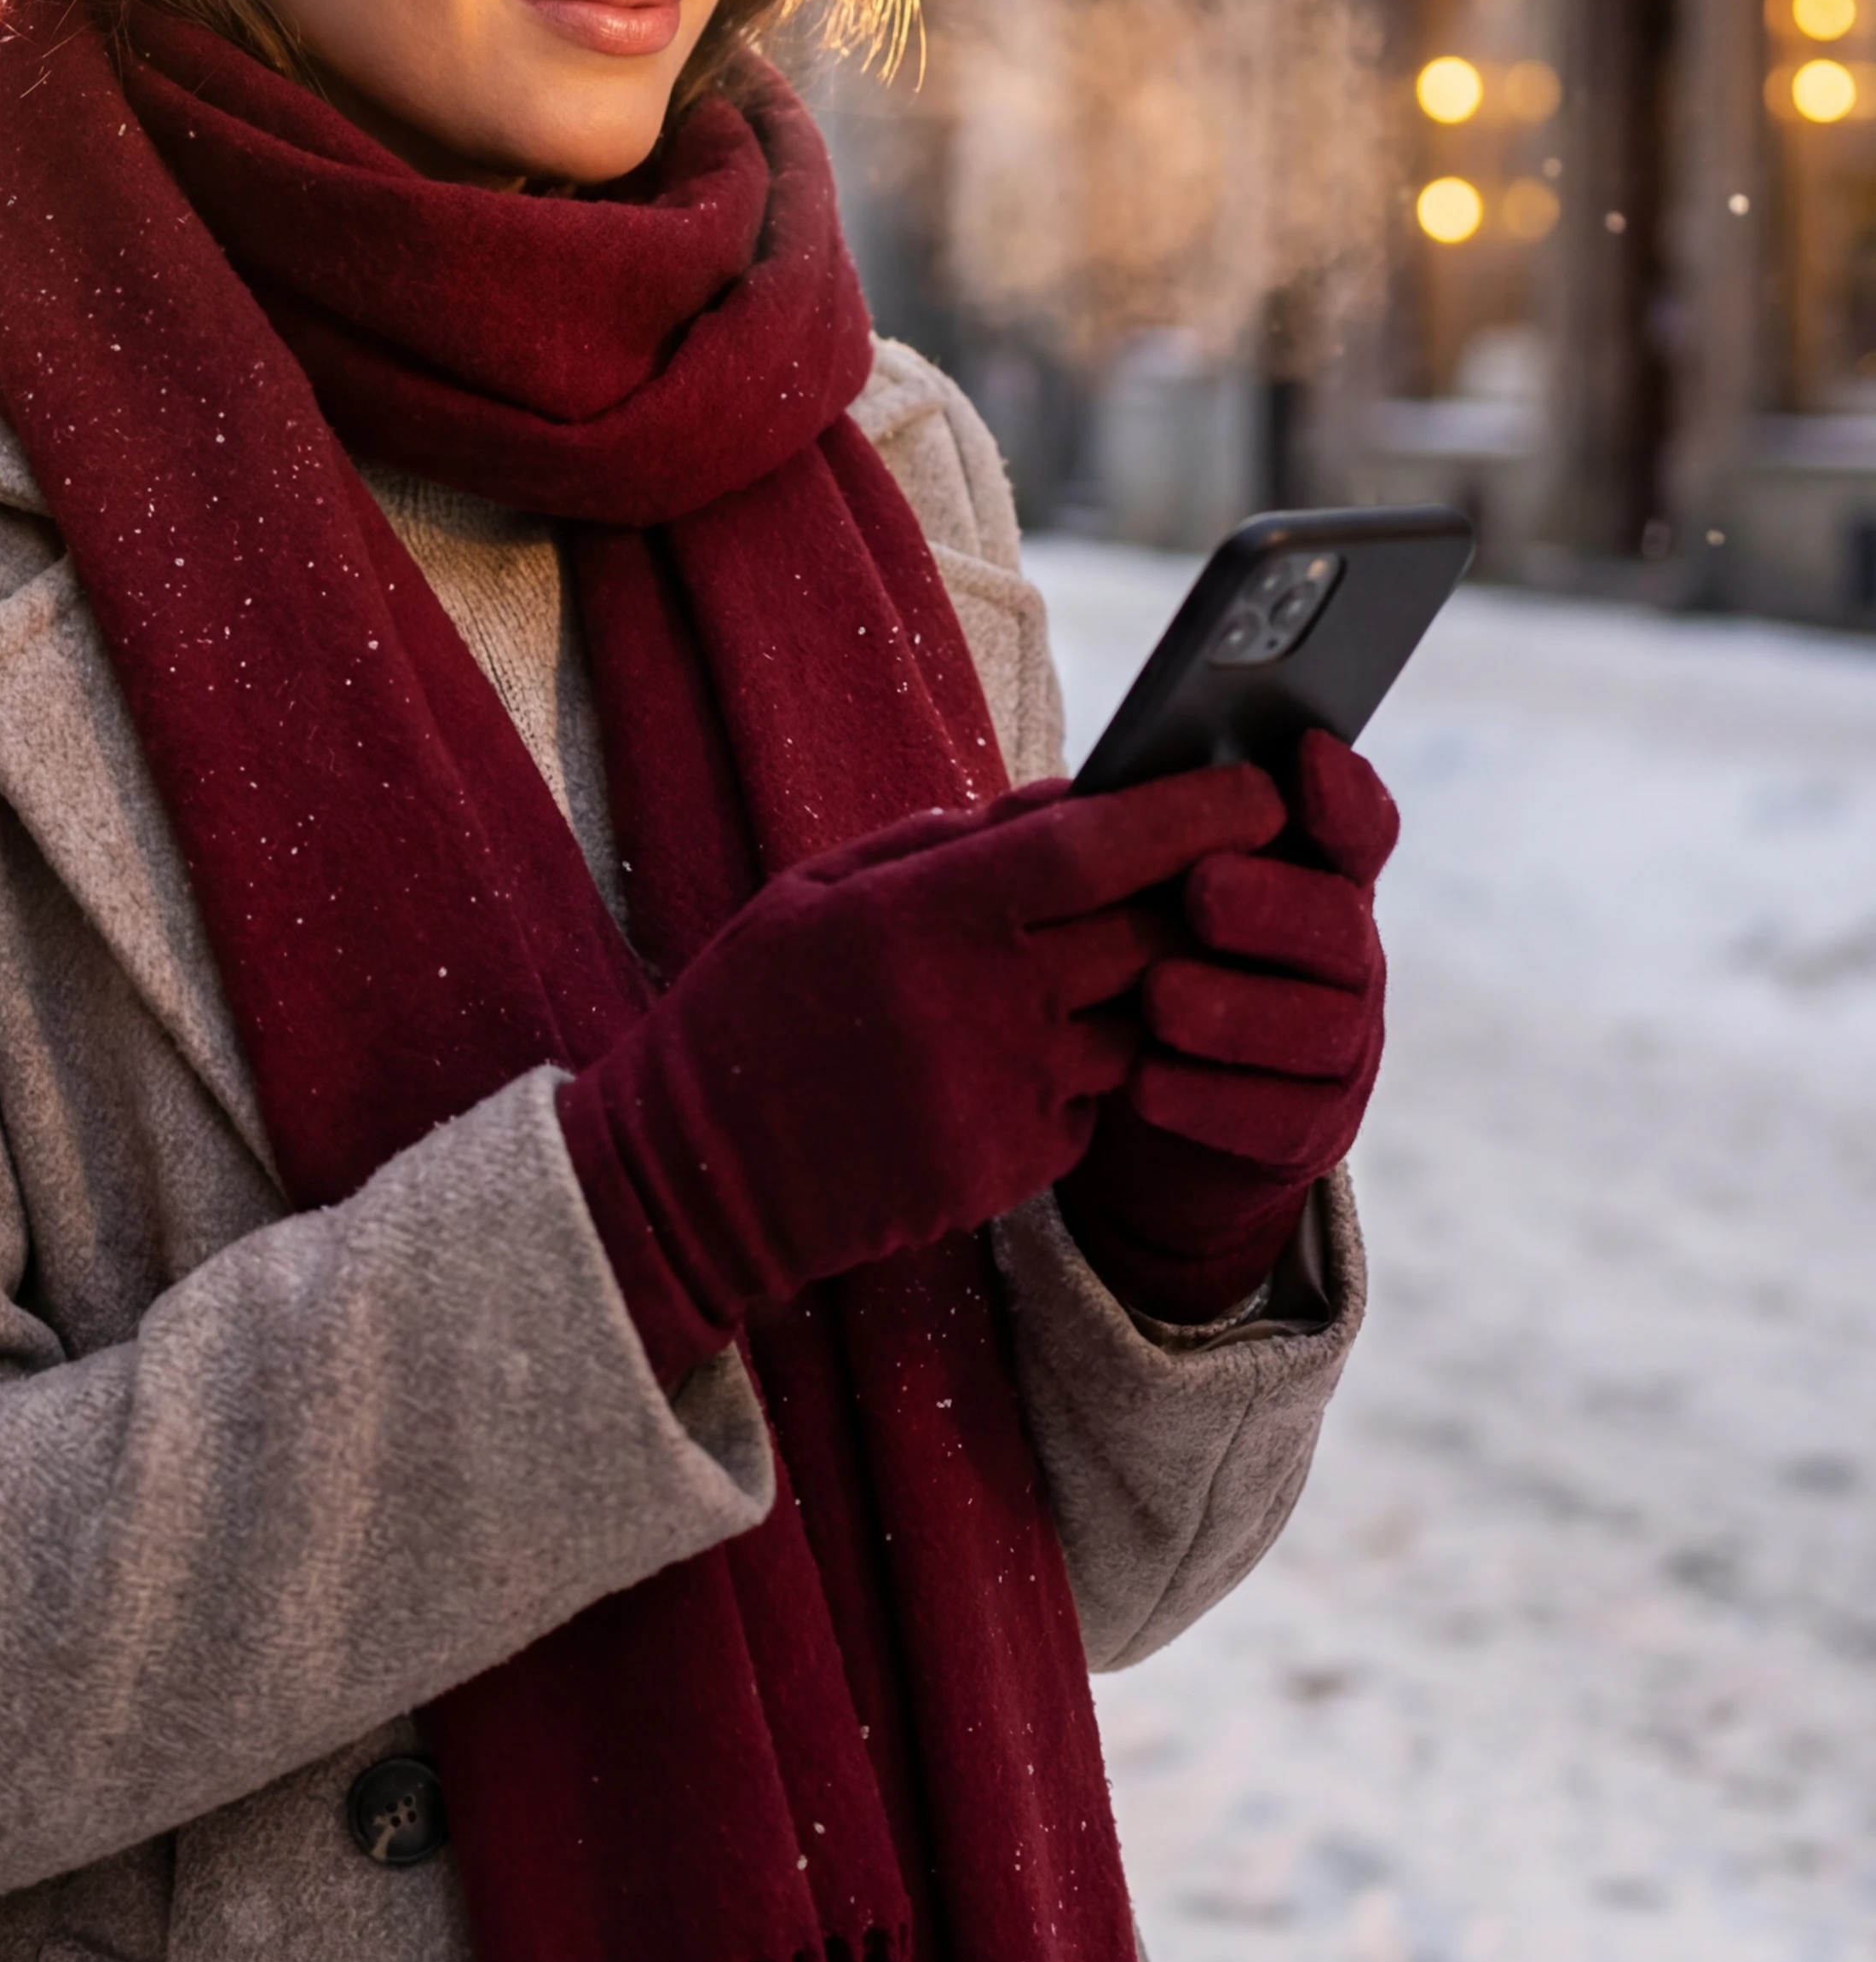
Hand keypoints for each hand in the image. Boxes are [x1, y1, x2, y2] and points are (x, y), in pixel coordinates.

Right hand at [559, 761, 1284, 1365]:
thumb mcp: (823, 890)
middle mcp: (983, 1003)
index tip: (1259, 789)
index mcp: (929, 914)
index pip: (1098, 846)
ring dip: (1149, 987)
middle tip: (1238, 871)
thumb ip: (949, 840)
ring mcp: (1006, 1093)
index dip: (1193, 811)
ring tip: (1123, 961)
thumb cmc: (756, 1004)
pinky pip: (1096, 1100)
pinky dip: (1091, 1065)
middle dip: (1207, 898)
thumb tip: (1069, 798)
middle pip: (1151, 934)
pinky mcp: (1013, 1166)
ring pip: (1139, 1021)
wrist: (703, 1172)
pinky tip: (1037, 1049)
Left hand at [1059, 731, 1397, 1325]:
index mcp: (1317, 878)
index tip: (1302, 755)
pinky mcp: (1311, 1132)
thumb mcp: (1141, 893)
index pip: (1359, 829)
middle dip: (1272, 904)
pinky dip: (1207, 1100)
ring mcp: (1340, 1048)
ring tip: (1159, 997)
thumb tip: (1094, 795)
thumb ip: (1144, 839)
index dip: (1342, 793)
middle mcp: (1347, 957)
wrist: (1138, 1106)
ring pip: (1315, 1027)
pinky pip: (1273, 1119)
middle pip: (1339, 924)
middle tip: (1202, 891)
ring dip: (1235, 1009)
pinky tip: (1143, 1083)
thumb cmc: (1137, 959)